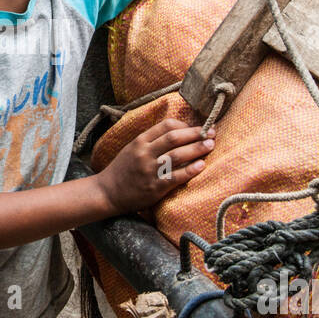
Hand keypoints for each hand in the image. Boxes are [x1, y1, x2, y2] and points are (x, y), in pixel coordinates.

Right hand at [96, 118, 214, 214]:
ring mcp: (149, 170)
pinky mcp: (154, 187)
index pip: (166, 126)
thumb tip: (178, 132)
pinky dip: (189, 170)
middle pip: (174, 138)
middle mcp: (145, 153)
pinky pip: (175, 177)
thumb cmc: (123, 170)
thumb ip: (152, 140)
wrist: (107, 192)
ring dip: (196, 149)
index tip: (197, 127)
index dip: (185, 125)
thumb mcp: (133, 148)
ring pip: (177, 155)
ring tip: (210, 145)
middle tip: (211, 133)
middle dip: (196, 134)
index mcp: (140, 141)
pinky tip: (201, 166)